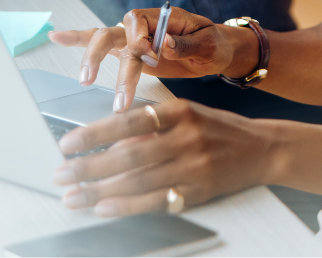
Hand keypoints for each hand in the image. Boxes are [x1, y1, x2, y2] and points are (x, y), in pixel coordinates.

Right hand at [48, 7, 248, 111]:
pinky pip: (102, 45)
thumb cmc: (214, 44)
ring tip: (85, 83)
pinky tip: (55, 36)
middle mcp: (142, 25)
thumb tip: (165, 44)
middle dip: (100, 56)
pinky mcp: (130, 53)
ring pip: (104, 43)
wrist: (217, 51)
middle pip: (112, 33)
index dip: (137, 41)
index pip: (136, 23)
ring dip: (92, 62)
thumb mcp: (208, 44)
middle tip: (93, 81)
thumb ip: (186, 43)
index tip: (150, 59)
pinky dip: (77, 39)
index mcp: (161, 16)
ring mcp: (134, 38)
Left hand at [52, 99, 275, 216]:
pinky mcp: (198, 193)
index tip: (67, 143)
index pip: (129, 121)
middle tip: (60, 173)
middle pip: (129, 155)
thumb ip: (151, 124)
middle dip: (88, 166)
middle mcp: (186, 137)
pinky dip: (127, 207)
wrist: (261, 149)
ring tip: (73, 196)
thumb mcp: (186, 113)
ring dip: (99, 191)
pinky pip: (156, 202)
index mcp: (179, 111)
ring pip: (138, 181)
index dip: (95, 133)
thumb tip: (106, 140)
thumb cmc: (216, 128)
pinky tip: (105, 209)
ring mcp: (193, 167)